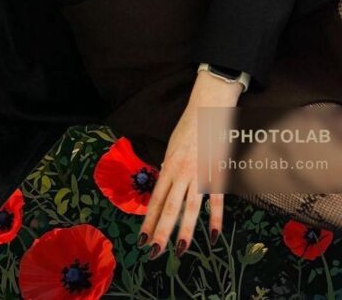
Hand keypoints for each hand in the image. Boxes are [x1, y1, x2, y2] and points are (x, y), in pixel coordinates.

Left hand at [137, 73, 242, 259]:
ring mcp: (199, 173)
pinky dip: (216, 219)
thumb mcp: (172, 148)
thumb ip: (169, 170)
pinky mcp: (217, 172)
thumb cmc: (188, 128)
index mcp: (168, 166)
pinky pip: (216, 199)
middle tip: (154, 252)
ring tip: (180, 251)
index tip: (141, 238)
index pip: (156, 198)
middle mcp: (181, 172)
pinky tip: (214, 236)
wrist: (208, 107)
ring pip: (190, 208)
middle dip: (160, 231)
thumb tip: (164, 189)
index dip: (148, 220)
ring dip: (184, 231)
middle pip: (169, 207)